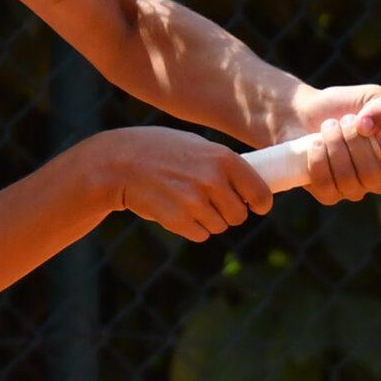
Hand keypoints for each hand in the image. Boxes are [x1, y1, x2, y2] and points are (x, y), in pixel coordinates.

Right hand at [92, 127, 273, 241]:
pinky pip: (200, 234)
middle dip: (229, 212)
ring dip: (208, 219)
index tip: (257, 206)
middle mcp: (213, 181)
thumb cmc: (159, 150)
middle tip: (213, 202)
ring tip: (187, 200)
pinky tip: (176, 209)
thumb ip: (222, 164)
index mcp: (223, 158)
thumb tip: (249, 186)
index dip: (260, 203)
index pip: (260, 193)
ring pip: (219, 226)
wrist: (119, 163)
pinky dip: (192, 227)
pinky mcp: (178, 221)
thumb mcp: (196, 146)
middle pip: (239, 215)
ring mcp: (195, 202)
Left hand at [280, 84, 380, 203]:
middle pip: (374, 176)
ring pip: (349, 180)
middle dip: (355, 143)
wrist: (303, 113)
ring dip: (336, 147)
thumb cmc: (341, 107)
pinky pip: (326, 185)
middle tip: (344, 120)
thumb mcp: (368, 97)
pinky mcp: (327, 194)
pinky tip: (315, 144)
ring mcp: (352, 190)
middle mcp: (376, 179)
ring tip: (328, 126)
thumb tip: (370, 126)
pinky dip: (318, 160)